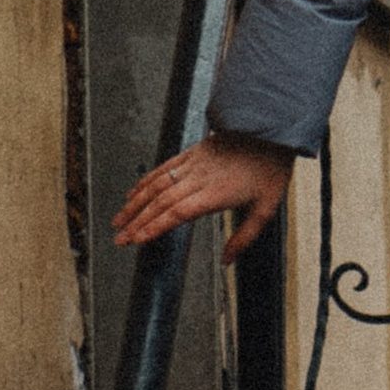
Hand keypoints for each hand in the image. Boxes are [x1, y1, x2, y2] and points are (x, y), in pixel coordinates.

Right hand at [113, 131, 292, 262]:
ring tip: (119, 220)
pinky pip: (163, 168)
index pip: (177, 213)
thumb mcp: (265, 208)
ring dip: (134, 204)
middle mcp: (199, 178)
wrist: (271, 129)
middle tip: (119, 239)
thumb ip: (244, 237)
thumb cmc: (269, 167)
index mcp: (215, 193)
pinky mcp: (192, 152)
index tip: (137, 240)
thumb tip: (227, 261)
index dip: (154, 227)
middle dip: (136, 222)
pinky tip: (134, 193)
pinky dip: (145, 181)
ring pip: (156, 185)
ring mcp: (193, 163)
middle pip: (160, 203)